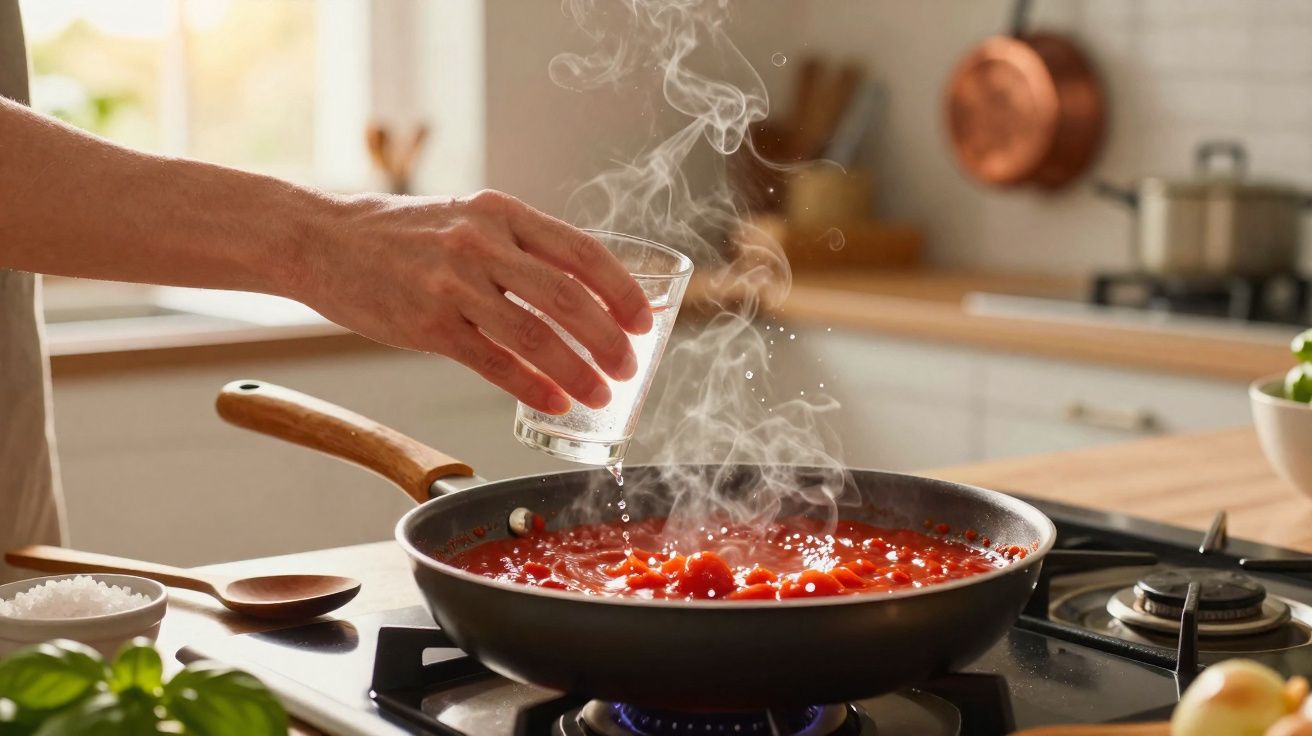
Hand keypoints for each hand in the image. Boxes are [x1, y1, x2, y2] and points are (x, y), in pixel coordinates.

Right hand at [299, 190, 652, 413]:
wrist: (319, 239)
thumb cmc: (400, 236)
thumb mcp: (466, 220)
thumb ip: (519, 249)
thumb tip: (582, 293)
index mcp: (501, 213)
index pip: (582, 252)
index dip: (621, 291)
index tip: (645, 321)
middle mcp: (481, 242)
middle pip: (568, 296)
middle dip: (609, 339)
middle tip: (629, 367)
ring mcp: (453, 284)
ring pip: (536, 334)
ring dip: (579, 370)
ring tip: (602, 393)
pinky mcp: (427, 325)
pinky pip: (495, 362)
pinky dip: (533, 387)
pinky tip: (557, 402)